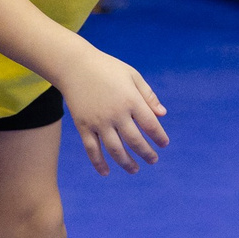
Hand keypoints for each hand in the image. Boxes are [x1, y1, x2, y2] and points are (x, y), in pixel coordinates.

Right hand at [56, 43, 168, 174]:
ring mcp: (98, 121)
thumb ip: (148, 95)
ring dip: (126, 163)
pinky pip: (92, 149)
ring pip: (115, 149)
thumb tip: (162, 114)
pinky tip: (106, 172)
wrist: (74, 65)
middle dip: (146, 153)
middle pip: (135, 141)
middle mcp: (116, 113)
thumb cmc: (107, 68)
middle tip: (153, 160)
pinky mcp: (83, 125)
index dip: (159, 137)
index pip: (150, 124)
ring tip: (135, 169)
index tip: (164, 144)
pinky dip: (98, 163)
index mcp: (131, 99)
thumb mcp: (132, 75)